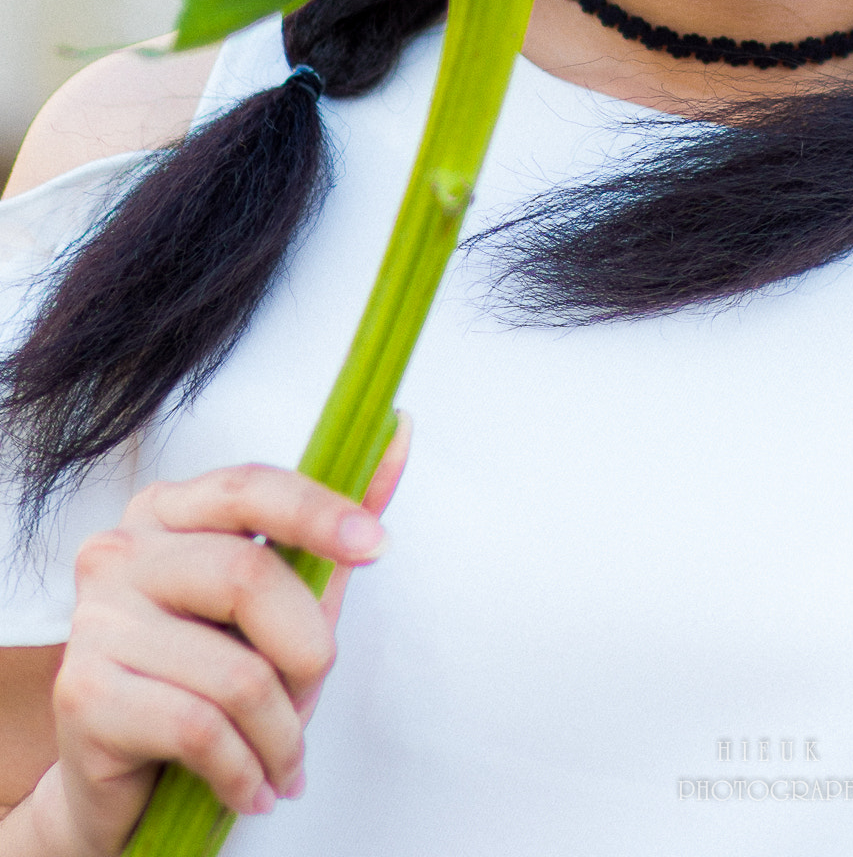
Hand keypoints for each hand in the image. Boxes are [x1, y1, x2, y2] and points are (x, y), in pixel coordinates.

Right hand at [29, 419, 409, 856]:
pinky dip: (244, 770)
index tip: (377, 546)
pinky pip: (200, 730)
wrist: (121, 787)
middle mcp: (120, 552)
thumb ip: (331, 530)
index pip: (250, 488)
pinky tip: (251, 788)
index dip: (320, 512)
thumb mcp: (281, 603)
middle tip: (313, 698)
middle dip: (308, 652)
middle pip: (248, 577)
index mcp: (167, 511)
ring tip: (283, 761)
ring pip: (236, 671)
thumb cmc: (209, 680)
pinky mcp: (83, 695)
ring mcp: (95, 622)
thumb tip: (399, 434)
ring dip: (282, 733)